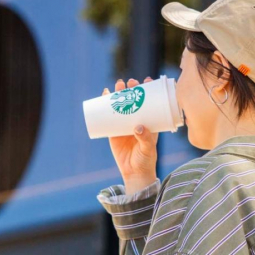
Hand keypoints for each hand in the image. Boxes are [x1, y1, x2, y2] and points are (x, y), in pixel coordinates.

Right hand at [104, 77, 158, 193]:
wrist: (133, 173)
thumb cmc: (146, 160)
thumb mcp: (148, 149)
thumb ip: (145, 139)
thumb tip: (138, 127)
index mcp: (150, 121)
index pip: (150, 102)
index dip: (149, 90)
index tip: (148, 81)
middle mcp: (137, 119)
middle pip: (134, 100)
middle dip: (132, 88)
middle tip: (131, 83)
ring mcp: (124, 124)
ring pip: (121, 104)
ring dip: (119, 93)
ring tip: (118, 85)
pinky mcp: (113, 129)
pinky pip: (108, 114)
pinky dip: (105, 103)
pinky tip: (104, 94)